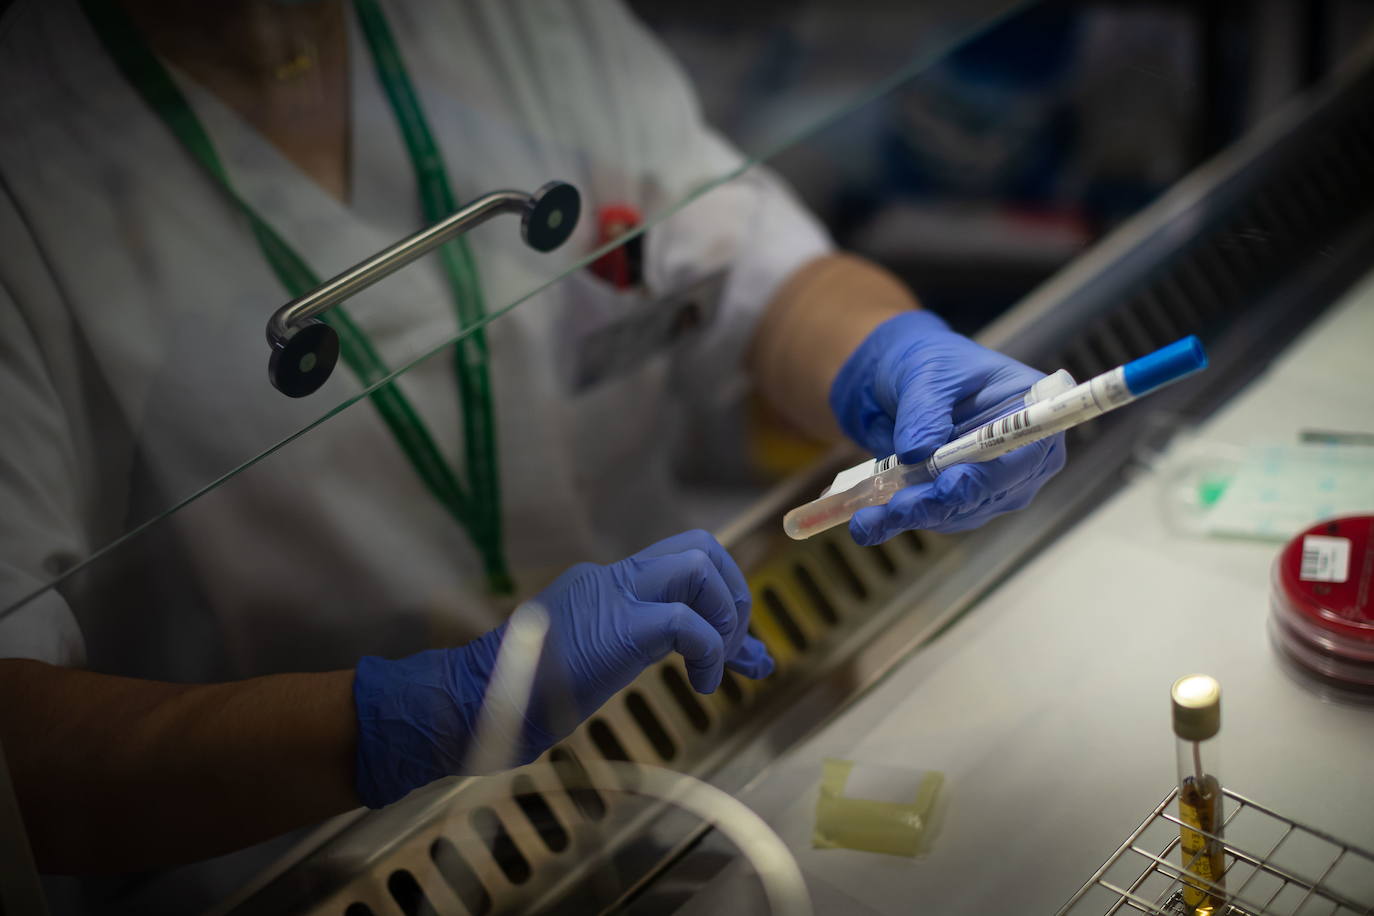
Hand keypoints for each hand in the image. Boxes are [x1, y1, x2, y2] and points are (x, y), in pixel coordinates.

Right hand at [353, 530, 772, 807]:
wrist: (471, 704)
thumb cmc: (521, 697)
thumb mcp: (591, 664)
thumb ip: (637, 652)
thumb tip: (686, 665)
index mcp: (602, 584)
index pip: (678, 563)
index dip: (721, 596)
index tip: (737, 645)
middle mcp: (610, 579)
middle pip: (700, 544)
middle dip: (735, 590)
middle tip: (737, 645)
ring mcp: (613, 597)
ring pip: (701, 565)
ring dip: (728, 615)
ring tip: (720, 663)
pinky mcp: (620, 628)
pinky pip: (690, 621)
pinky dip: (711, 652)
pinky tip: (701, 684)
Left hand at [829, 310, 1065, 544]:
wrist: (898, 379)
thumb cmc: (928, 362)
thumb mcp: (925, 372)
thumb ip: (924, 411)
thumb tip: (917, 452)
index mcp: (1030, 413)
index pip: (1026, 455)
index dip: (990, 477)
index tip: (950, 485)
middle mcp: (1019, 457)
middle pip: (990, 494)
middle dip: (941, 503)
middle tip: (900, 505)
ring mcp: (990, 485)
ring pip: (958, 513)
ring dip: (914, 516)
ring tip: (869, 519)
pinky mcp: (957, 501)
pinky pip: (933, 518)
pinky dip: (898, 522)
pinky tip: (868, 524)